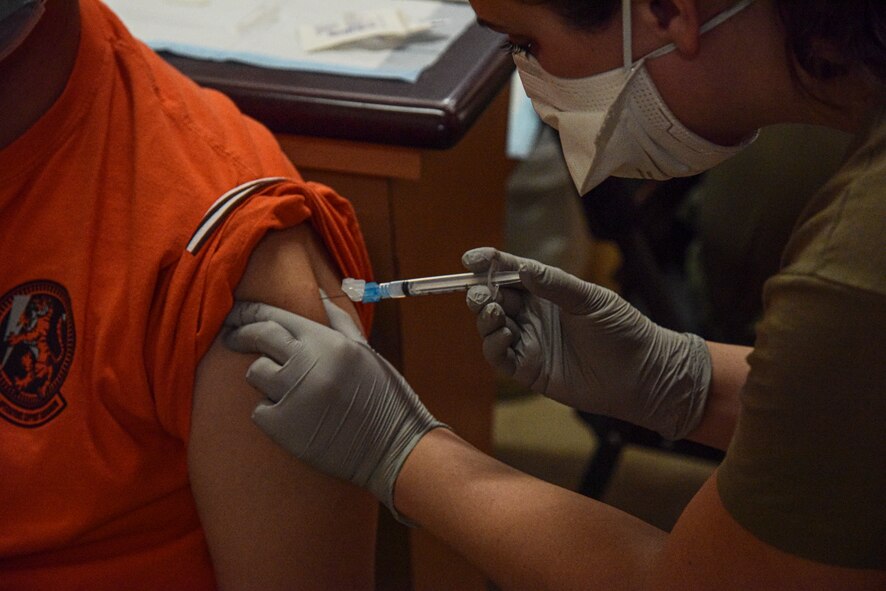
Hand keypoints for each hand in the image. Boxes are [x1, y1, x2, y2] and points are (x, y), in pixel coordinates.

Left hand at [224, 297, 445, 522]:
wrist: (391, 446)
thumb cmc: (380, 397)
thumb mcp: (363, 352)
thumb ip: (337, 320)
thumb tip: (320, 292)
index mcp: (327, 342)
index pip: (276, 316)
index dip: (250, 312)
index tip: (236, 313)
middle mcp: (308, 363)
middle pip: (258, 337)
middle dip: (240, 335)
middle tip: (231, 337)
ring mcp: (293, 395)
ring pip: (255, 373)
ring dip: (267, 380)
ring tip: (291, 392)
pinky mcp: (283, 426)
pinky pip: (259, 411)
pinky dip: (272, 414)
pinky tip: (298, 419)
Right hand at [463, 248, 710, 439]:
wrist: (641, 374)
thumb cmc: (622, 330)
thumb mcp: (590, 299)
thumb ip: (555, 284)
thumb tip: (522, 268)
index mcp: (547, 292)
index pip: (511, 272)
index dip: (489, 264)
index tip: (470, 260)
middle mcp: (534, 315)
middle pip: (495, 299)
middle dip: (481, 293)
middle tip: (480, 294)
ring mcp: (530, 342)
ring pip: (492, 327)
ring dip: (485, 318)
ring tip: (494, 313)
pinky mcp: (529, 370)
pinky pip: (500, 357)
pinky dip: (494, 345)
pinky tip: (502, 335)